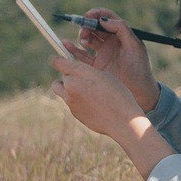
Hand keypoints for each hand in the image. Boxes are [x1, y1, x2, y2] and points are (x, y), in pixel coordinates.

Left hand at [50, 53, 175, 177]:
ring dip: (69, 88)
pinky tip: (92, 104)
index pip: (58, 62)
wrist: (121, 119)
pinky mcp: (74, 112)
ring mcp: (70, 100)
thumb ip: (86, 71)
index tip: (64, 62)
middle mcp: (71, 85)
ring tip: (85, 91)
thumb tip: (73, 72)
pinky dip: (77, 101)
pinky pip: (70, 103)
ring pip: (62, 90)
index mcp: (80, 72)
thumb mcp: (103, 75)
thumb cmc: (117, 93)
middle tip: (84, 78)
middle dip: (70, 76)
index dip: (61, 61)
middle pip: (62, 76)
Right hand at [64, 8, 159, 110]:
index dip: (96, 14)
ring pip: (87, 39)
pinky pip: (81, 55)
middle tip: (85, 31)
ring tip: (83, 41)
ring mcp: (102, 53)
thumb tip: (103, 19)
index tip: (88, 15)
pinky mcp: (95, 66)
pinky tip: (66, 44)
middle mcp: (111, 42)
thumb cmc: (139, 68)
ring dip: (82, 36)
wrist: (138, 92)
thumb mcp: (134, 46)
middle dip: (87, 25)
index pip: (107, 18)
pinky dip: (72, 48)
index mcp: (121, 35)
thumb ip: (121, 29)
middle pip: (94, 27)